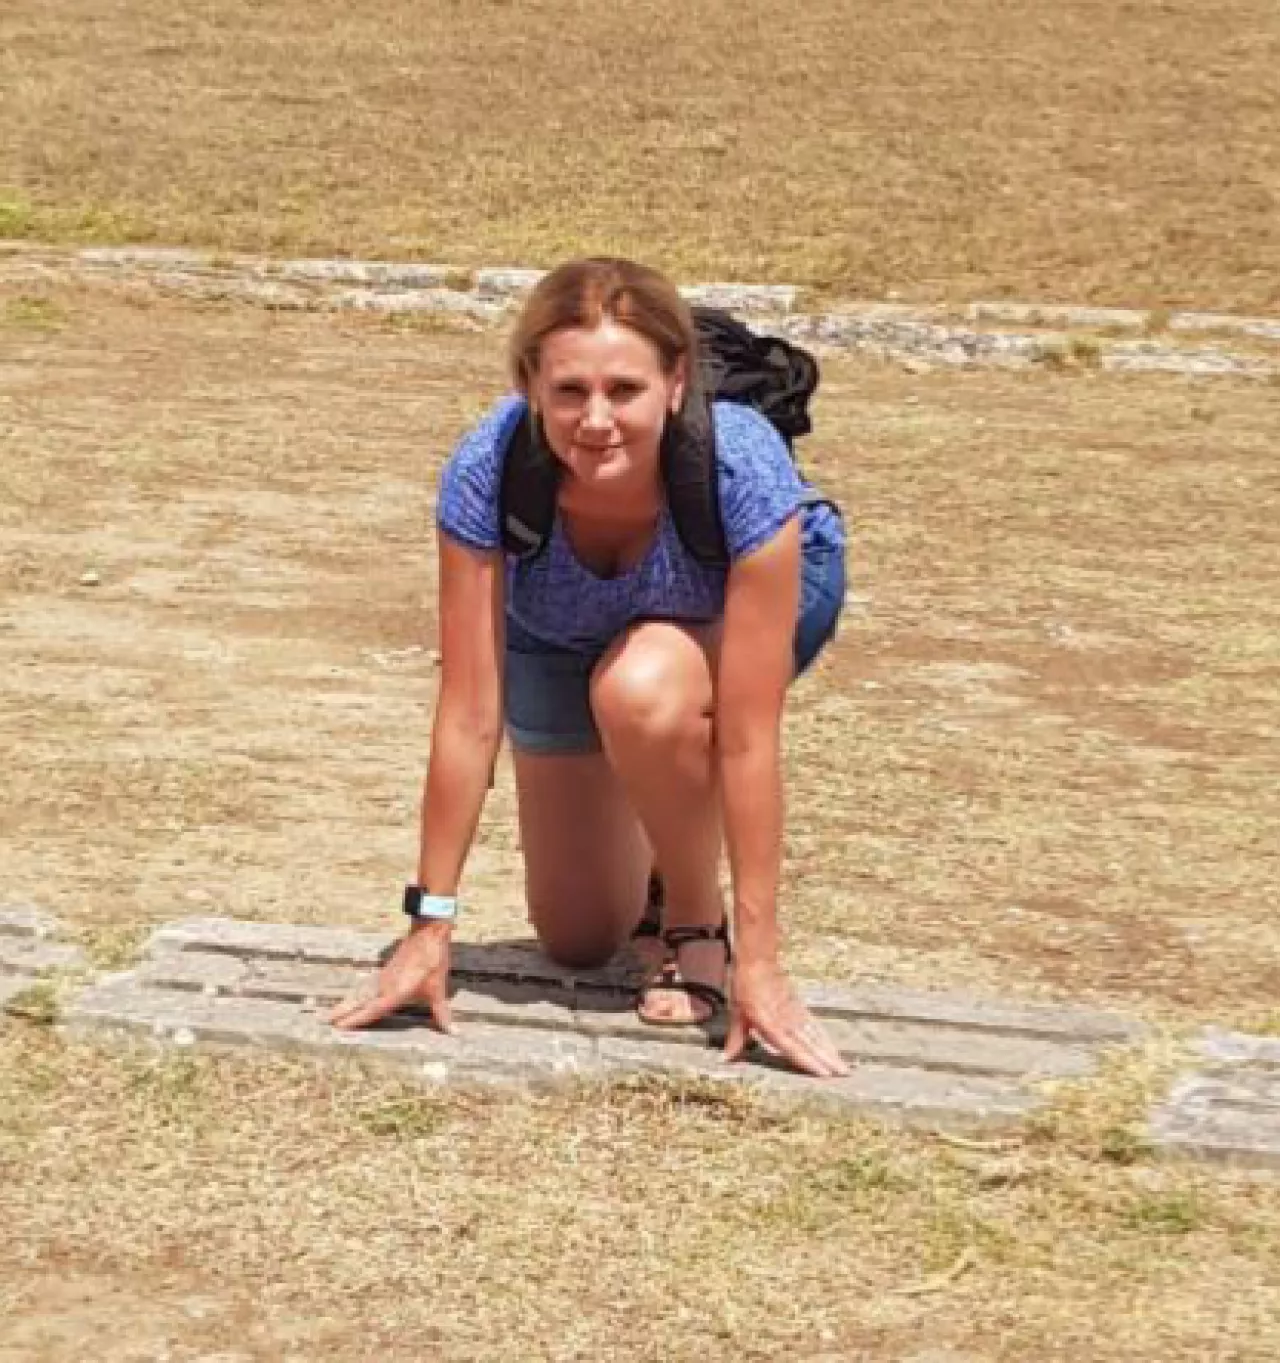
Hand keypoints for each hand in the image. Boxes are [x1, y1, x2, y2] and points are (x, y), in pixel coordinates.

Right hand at [330, 921, 454, 1033]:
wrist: (428, 933)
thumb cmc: (433, 961)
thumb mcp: (438, 989)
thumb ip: (441, 1013)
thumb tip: (453, 1033)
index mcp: (395, 992)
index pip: (371, 1010)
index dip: (355, 1020)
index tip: (338, 1028)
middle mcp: (384, 985)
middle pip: (359, 1002)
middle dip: (343, 1012)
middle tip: (325, 1022)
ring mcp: (382, 977)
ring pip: (360, 992)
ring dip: (346, 1002)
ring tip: (331, 1012)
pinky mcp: (385, 970)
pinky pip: (366, 985)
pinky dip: (356, 992)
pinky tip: (353, 995)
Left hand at [724, 959, 849, 1078]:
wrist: (758, 960)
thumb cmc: (745, 985)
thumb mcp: (736, 1013)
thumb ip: (736, 1039)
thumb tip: (726, 1059)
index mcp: (769, 1023)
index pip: (791, 1046)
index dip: (807, 1061)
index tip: (823, 1073)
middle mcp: (786, 1020)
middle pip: (810, 1043)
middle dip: (826, 1060)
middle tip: (843, 1074)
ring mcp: (795, 1013)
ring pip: (815, 1035)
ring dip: (829, 1051)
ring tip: (843, 1066)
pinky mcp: (799, 1006)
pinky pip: (814, 1025)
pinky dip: (824, 1037)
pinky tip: (831, 1046)